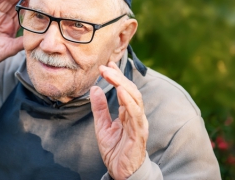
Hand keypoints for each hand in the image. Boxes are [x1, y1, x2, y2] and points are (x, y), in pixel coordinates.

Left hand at [90, 61, 148, 179]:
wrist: (121, 172)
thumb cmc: (115, 150)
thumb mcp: (102, 126)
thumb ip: (99, 108)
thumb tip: (95, 88)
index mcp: (128, 112)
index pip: (124, 90)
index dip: (116, 76)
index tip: (106, 65)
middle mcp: (136, 115)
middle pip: (130, 91)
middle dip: (118, 77)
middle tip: (105, 67)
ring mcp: (139, 123)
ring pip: (135, 99)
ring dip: (123, 84)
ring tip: (111, 74)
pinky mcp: (139, 133)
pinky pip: (136, 115)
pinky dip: (129, 101)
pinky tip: (121, 91)